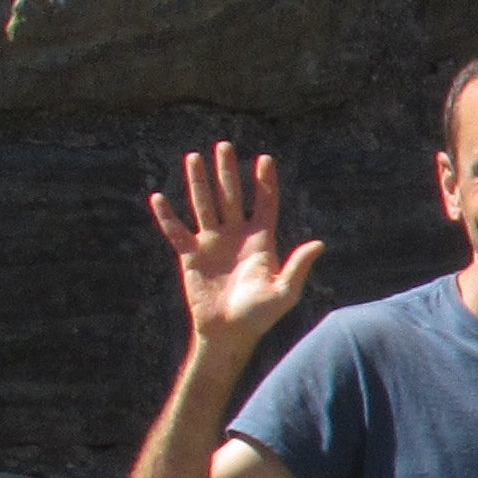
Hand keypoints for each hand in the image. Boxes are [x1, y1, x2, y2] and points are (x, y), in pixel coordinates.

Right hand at [147, 141, 322, 357]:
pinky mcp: (190, 255)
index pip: (264, 203)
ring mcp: (213, 243)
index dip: (264, 182)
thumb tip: (319, 244)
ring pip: (204, 204)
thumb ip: (298, 266)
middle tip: (224, 145)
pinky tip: (158, 197)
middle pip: (232, 196)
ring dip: (198, 182)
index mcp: (261, 241)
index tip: (264, 158)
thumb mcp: (284, 291)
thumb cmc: (260, 315)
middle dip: (228, 171)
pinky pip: (176, 231)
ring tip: (193, 157)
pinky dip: (167, 216)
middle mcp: (236, 236)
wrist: (229, 332)